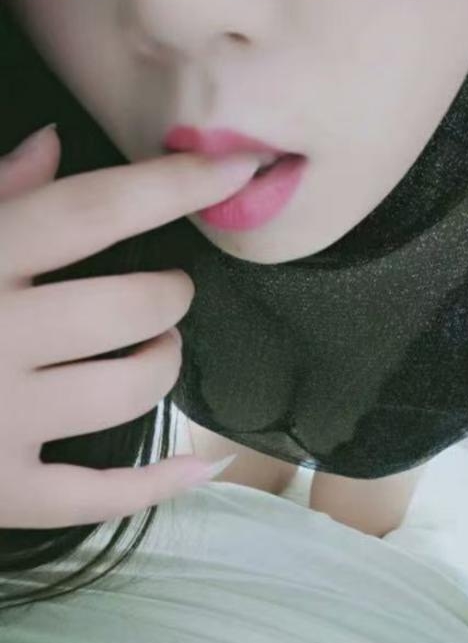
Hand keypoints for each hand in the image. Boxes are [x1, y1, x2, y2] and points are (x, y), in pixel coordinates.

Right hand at [0, 123, 259, 528]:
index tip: (239, 164)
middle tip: (170, 290)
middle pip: (133, 305)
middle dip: (173, 293)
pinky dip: (160, 484)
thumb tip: (52, 145)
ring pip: (131, 389)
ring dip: (166, 362)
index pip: (94, 209)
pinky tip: (202, 463)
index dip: (176, 183)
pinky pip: (99, 497)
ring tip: (160, 347)